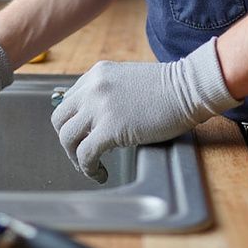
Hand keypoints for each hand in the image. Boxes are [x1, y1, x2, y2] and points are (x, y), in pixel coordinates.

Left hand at [51, 37, 240, 180]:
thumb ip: (108, 93)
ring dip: (74, 157)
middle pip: (59, 119)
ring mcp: (99, 107)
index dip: (73, 123)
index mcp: (96, 74)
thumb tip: (96, 119)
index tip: (82, 137)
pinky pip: (85, 154)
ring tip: (90, 166)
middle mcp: (92, 88)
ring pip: (67, 138)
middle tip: (81, 154)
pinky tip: (100, 173)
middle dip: (67, 141)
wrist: (188, 88)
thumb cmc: (167, 88)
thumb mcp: (127, 79)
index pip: (68, 101)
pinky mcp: (111, 128)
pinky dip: (89, 168)